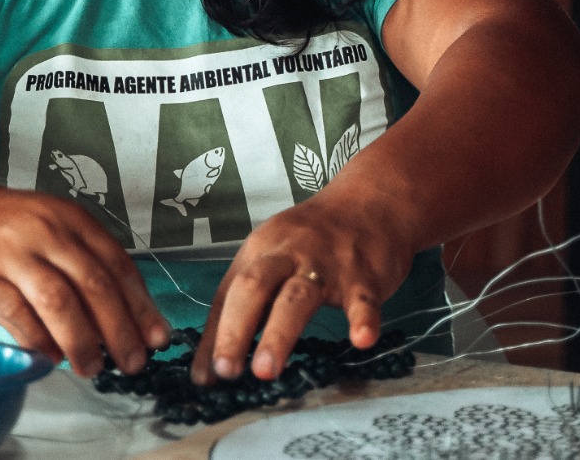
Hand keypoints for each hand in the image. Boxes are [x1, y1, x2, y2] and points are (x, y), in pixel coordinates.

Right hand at [0, 177, 171, 377]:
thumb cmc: (5, 227)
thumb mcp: (52, 227)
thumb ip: (84, 263)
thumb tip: (123, 319)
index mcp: (71, 218)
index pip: (117, 264)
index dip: (141, 305)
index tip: (157, 336)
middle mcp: (46, 232)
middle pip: (94, 285)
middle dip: (120, 330)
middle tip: (134, 361)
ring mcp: (12, 254)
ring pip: (58, 302)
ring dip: (82, 342)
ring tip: (93, 368)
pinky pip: (18, 316)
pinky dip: (39, 341)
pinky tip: (52, 357)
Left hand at [189, 193, 412, 385]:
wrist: (372, 202)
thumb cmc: (313, 242)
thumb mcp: (272, 260)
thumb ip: (243, 309)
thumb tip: (209, 370)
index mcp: (260, 251)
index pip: (229, 294)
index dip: (216, 335)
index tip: (207, 376)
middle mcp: (288, 254)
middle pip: (255, 287)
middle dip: (236, 329)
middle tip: (226, 371)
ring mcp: (327, 264)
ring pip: (298, 296)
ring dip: (279, 333)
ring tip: (266, 371)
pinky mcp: (364, 276)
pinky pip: (363, 299)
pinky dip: (363, 318)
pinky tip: (362, 339)